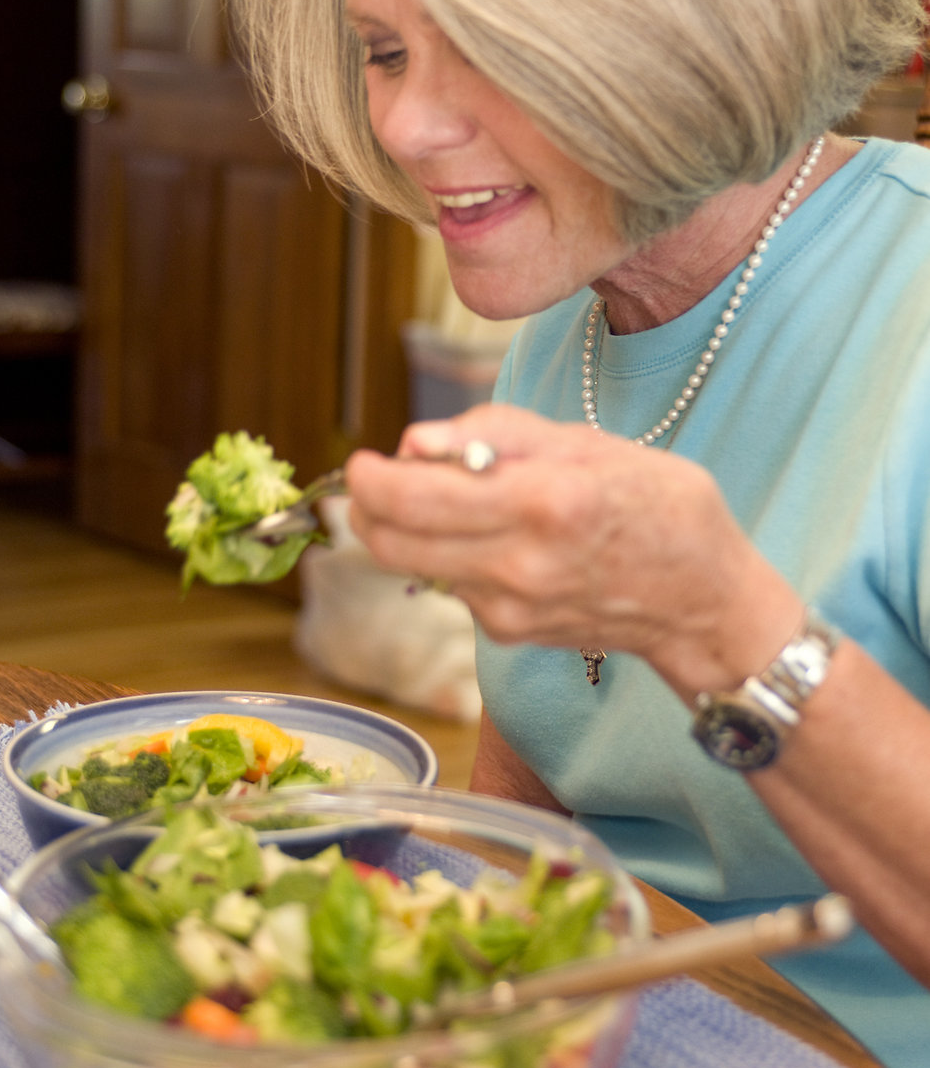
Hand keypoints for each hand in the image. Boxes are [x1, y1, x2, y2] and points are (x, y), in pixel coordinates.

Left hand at [345, 405, 802, 701]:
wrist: (703, 602)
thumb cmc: (656, 505)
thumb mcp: (586, 443)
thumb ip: (493, 434)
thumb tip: (414, 443)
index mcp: (541, 501)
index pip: (411, 498)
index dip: (368, 477)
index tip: (364, 460)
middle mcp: (517, 563)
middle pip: (389, 540)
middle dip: (368, 505)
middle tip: (379, 477)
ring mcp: (509, 607)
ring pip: (412, 563)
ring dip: (407, 528)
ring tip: (450, 498)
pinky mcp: (507, 633)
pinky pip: (450, 583)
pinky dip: (449, 554)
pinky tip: (492, 537)